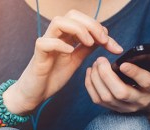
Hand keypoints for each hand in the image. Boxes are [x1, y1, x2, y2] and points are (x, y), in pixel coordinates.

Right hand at [4, 10, 123, 114]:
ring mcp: (46, 44)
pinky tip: (70, 52)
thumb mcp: (75, 60)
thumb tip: (103, 38)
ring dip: (77, 30)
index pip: (83, 20)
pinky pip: (45, 42)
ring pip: (59, 22)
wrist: (36, 93)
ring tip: (88, 43)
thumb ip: (86, 48)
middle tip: (103, 40)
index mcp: (65, 36)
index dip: (100, 28)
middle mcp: (55, 36)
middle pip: (72, 15)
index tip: (113, 45)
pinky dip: (59, 44)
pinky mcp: (38, 56)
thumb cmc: (53, 76)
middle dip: (91, 24)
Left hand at [84, 54, 149, 114]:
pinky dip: (91, 86)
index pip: (145, 83)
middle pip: (120, 92)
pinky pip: (98, 100)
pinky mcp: (114, 109)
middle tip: (100, 60)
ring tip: (95, 64)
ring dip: (96, 80)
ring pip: (106, 97)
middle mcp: (140, 100)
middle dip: (107, 76)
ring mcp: (126, 107)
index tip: (123, 64)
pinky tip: (90, 73)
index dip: (135, 74)